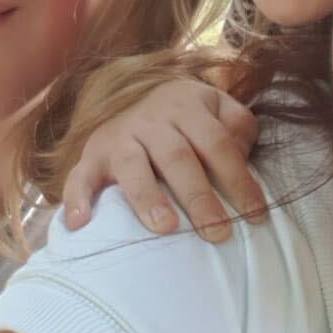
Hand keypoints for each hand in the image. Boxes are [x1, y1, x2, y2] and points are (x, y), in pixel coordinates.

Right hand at [63, 80, 264, 239]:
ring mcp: (118, 137)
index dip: (238, 179)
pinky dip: (77, 199)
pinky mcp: (91, 156)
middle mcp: (150, 119)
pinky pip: (80, 176)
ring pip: (132, 166)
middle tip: (217, 233)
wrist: (136, 99)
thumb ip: (239, 127)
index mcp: (186, 106)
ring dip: (148, 198)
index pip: (217, 143)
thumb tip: (242, 156)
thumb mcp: (218, 109)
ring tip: (165, 228)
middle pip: (177, 157)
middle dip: (198, 196)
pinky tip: (81, 224)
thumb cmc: (189, 120)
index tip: (255, 216)